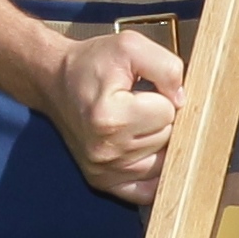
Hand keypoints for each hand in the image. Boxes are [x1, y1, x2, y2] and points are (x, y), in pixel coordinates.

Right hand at [41, 31, 186, 203]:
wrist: (55, 80)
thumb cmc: (93, 63)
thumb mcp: (131, 46)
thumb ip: (166, 66)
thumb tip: (183, 99)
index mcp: (110, 117)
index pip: (168, 111)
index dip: (162, 95)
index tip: (142, 89)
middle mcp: (105, 150)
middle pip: (167, 138)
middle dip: (161, 119)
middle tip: (139, 104)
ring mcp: (102, 170)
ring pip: (162, 161)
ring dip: (156, 142)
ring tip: (135, 123)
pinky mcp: (101, 181)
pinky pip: (145, 191)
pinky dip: (153, 175)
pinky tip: (147, 154)